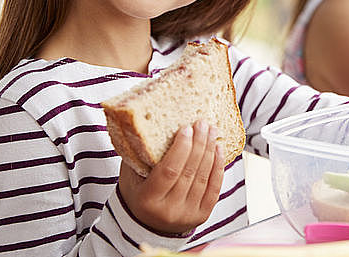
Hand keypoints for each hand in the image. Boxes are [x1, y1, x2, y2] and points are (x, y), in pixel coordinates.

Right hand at [118, 120, 224, 234]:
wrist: (147, 225)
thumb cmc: (138, 193)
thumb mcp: (130, 175)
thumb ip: (139, 154)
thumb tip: (148, 124)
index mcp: (148, 200)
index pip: (169, 170)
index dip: (180, 148)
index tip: (186, 128)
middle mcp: (169, 210)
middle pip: (189, 172)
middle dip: (198, 144)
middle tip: (202, 124)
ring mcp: (187, 215)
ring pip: (203, 178)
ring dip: (210, 151)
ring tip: (211, 131)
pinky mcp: (202, 215)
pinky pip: (214, 188)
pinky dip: (218, 167)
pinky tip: (218, 150)